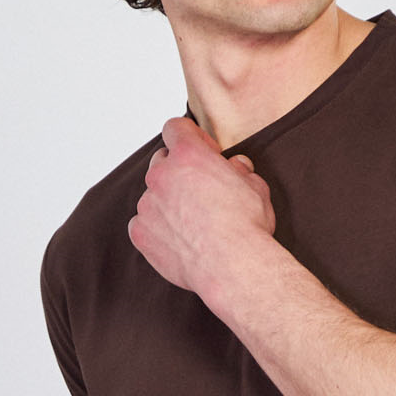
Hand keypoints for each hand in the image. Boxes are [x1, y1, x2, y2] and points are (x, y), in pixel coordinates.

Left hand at [128, 118, 275, 300]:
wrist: (234, 267)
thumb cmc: (247, 227)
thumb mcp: (255, 187)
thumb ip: (240, 171)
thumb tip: (236, 166)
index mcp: (189, 154)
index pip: (175, 128)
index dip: (191, 138)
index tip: (204, 153)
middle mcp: (162, 174)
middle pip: (161, 161)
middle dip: (178, 171)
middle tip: (200, 192)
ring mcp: (147, 204)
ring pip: (152, 195)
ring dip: (168, 202)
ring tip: (192, 224)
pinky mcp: (141, 232)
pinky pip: (142, 224)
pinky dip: (156, 229)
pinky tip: (178, 240)